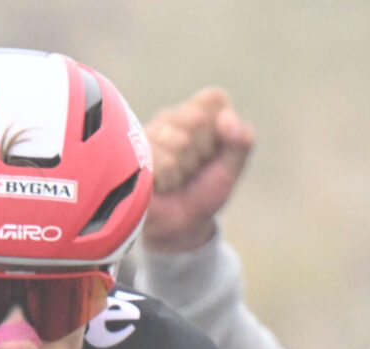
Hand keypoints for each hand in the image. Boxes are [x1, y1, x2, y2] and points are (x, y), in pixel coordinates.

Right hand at [143, 88, 253, 253]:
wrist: (177, 228)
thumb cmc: (203, 193)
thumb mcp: (231, 168)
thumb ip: (241, 141)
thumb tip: (227, 117)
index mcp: (196, 111)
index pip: (214, 98)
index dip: (219, 127)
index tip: (213, 151)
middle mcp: (169, 117)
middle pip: (197, 118)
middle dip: (200, 152)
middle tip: (191, 169)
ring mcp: (146, 134)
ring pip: (178, 142)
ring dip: (183, 170)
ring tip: (174, 180)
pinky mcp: (127, 154)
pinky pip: (161, 161)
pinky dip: (168, 180)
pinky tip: (159, 186)